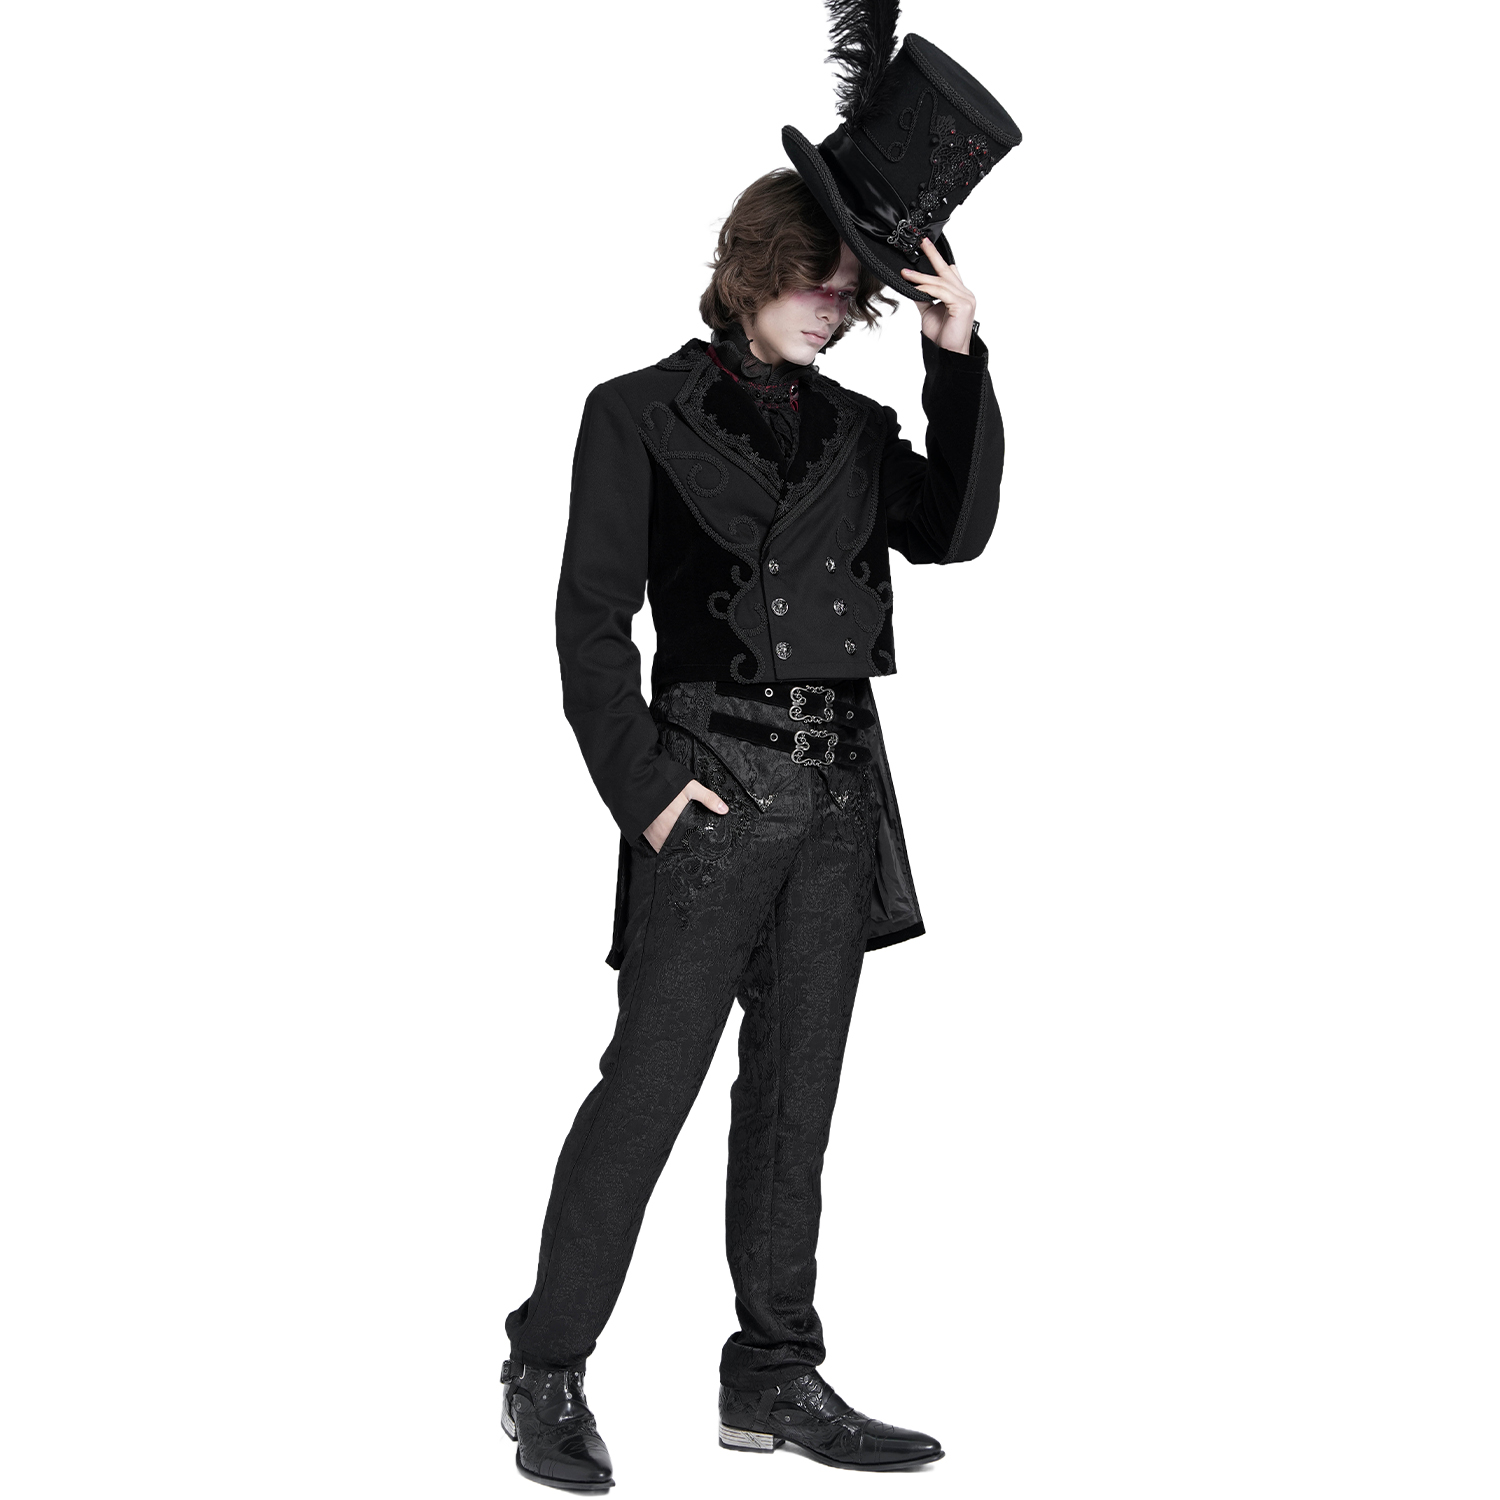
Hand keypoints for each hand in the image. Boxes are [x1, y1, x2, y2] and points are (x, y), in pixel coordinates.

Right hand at [644, 778, 727, 852]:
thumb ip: (708, 798)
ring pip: (667, 847)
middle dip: (686, 847)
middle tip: (692, 846)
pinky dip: (662, 845)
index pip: (690, 842)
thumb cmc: (664, 783)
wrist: (640, 782)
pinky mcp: (646, 833)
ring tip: (681, 845)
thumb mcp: (690, 787)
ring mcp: (654, 833)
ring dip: (674, 847)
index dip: (696, 846)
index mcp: (678, 822)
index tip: (701, 847)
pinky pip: (656, 845)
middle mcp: (666, 831)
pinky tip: (668, 841)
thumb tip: (724, 809)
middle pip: (678, 846)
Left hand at [900, 236, 976, 353]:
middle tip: (922, 242)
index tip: (924, 248)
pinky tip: (916, 287)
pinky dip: (927, 288)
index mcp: (959, 293)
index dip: (936, 260)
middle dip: (933, 254)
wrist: (949, 353)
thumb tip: (912, 285)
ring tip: (906, 273)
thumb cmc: (943, 335)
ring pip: (941, 281)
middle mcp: (965, 293)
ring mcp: (966, 298)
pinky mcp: (962, 305)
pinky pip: (941, 292)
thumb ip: (923, 297)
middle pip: (946, 270)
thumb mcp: (928, 311)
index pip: (948, 272)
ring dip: (921, 277)